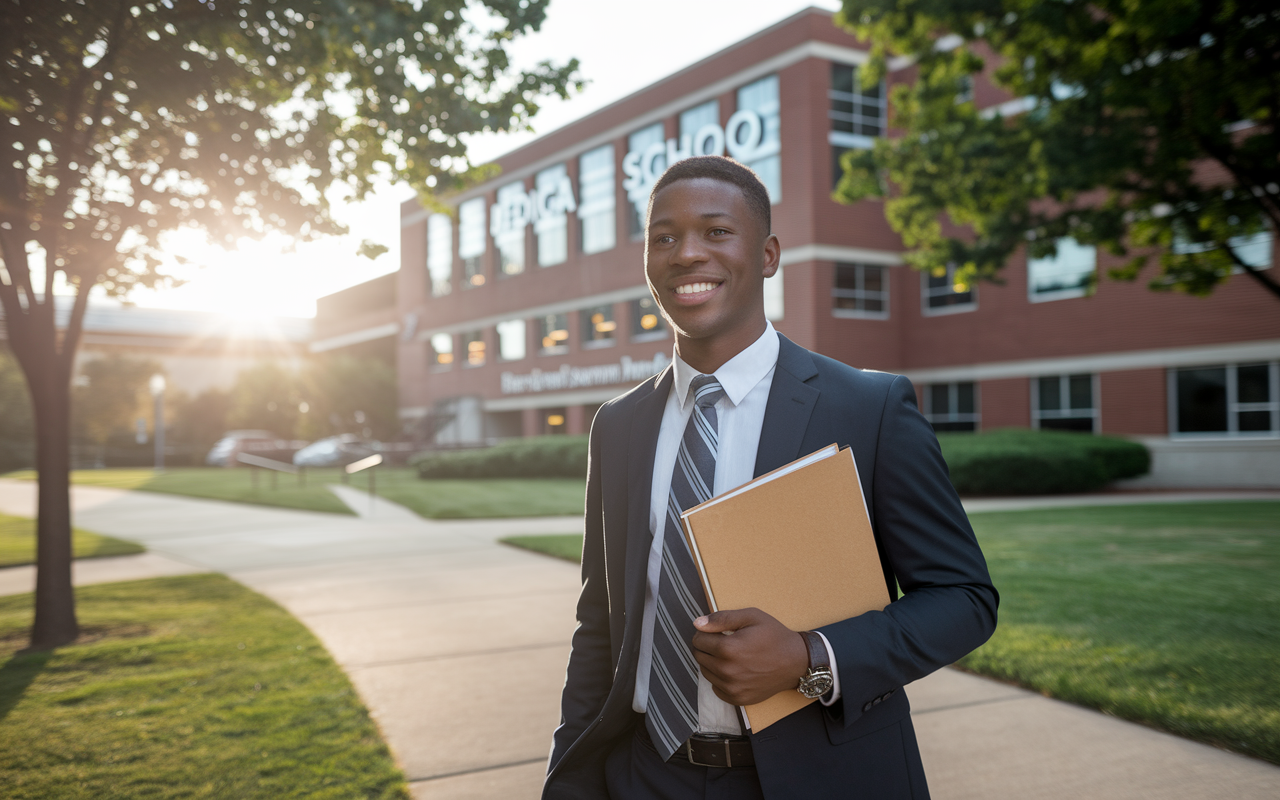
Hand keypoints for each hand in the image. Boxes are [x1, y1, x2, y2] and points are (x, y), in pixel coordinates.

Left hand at [691, 608, 808, 705]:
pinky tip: (734, 670)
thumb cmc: (774, 636)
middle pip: (699, 656)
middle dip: (706, 647)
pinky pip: (715, 688)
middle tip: (723, 642)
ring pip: (705, 672)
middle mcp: (727, 671)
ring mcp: (732, 688)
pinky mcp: (737, 699)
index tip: (716, 632)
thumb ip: (721, 618)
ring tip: (730, 655)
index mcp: (728, 648)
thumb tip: (697, 624)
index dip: (705, 633)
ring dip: (712, 662)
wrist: (796, 661)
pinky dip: (720, 679)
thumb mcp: (751, 617)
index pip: (698, 640)